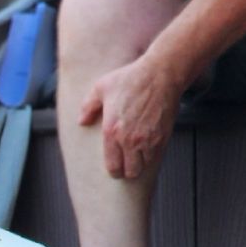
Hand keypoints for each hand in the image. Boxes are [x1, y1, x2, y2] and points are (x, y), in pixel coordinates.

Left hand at [78, 54, 184, 180]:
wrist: (161, 74)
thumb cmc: (130, 79)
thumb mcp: (101, 88)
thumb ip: (88, 107)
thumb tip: (82, 122)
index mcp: (112, 132)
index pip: (113, 166)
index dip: (113, 172)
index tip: (114, 171)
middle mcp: (130, 140)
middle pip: (131, 172)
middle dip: (127, 172)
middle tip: (126, 166)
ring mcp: (149, 139)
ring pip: (145, 165)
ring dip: (140, 164)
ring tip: (137, 157)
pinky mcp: (163, 135)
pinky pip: (157, 155)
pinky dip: (152, 155)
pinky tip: (148, 149)